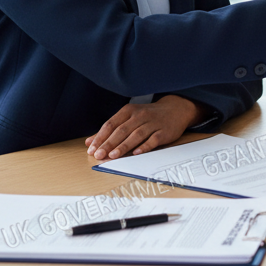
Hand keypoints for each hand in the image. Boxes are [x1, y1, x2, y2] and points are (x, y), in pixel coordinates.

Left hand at [85, 95, 207, 159]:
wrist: (176, 109)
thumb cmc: (148, 116)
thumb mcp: (129, 117)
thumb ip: (110, 129)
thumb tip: (90, 141)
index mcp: (129, 111)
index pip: (111, 124)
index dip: (100, 137)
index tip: (92, 149)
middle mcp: (140, 115)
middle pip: (122, 130)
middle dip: (109, 143)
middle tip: (99, 155)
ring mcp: (153, 123)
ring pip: (136, 135)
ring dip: (124, 146)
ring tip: (113, 155)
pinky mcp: (164, 131)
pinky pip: (153, 139)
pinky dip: (145, 146)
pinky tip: (136, 153)